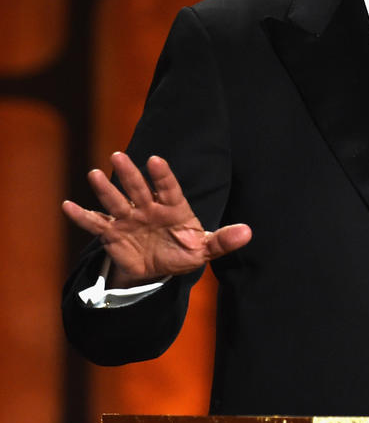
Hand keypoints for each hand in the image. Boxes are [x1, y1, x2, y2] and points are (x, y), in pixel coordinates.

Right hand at [62, 152, 251, 287]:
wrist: (160, 267)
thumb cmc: (184, 250)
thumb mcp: (205, 248)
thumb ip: (223, 240)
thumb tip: (248, 233)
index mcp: (174, 207)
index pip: (168, 187)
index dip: (162, 175)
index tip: (154, 160)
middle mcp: (149, 208)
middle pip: (138, 188)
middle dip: (129, 174)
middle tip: (119, 156)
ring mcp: (129, 218)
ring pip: (116, 201)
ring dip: (105, 189)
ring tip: (93, 174)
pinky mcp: (113, 233)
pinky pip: (96, 223)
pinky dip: (82, 216)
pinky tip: (67, 206)